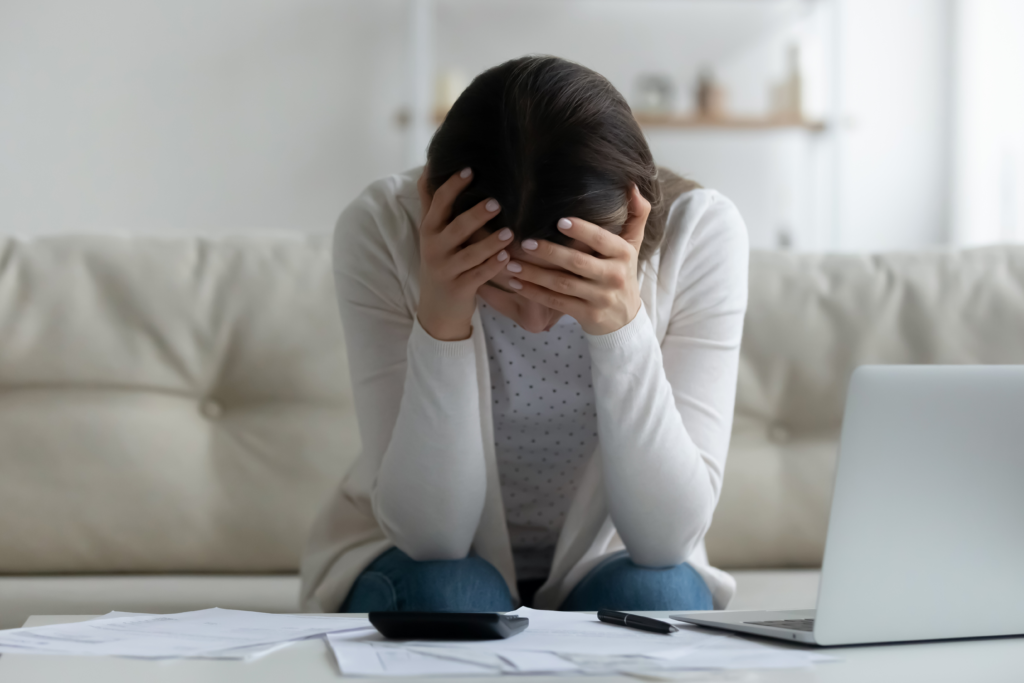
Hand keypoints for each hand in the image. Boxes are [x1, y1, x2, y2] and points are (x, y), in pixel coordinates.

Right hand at [415, 167, 512, 340]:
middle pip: (456, 228)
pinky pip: (478, 276)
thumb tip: (430, 165)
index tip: (470, 170)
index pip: (438, 203)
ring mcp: (446, 269)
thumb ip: (432, 202)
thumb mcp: (433, 233)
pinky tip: (506, 258)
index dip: (452, 186)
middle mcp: (434, 248)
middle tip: (496, 202)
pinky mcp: (459, 288)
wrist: (436, 308)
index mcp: (429, 229)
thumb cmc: (441, 261)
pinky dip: (492, 267)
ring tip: (509, 232)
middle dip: (475, 215)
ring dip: (490, 243)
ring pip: (470, 254)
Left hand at [504, 184, 650, 335]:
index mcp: (623, 254)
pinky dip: (534, 293)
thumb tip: (632, 185)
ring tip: (511, 263)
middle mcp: (614, 276)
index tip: (559, 221)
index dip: (582, 231)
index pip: (602, 240)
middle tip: (525, 242)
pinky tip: (516, 283)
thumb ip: (636, 215)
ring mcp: (600, 297)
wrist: (625, 318)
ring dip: (534, 274)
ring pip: (562, 284)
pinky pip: (556, 303)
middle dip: (549, 252)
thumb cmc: (622, 272)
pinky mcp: (587, 315)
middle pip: (577, 262)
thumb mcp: (633, 245)